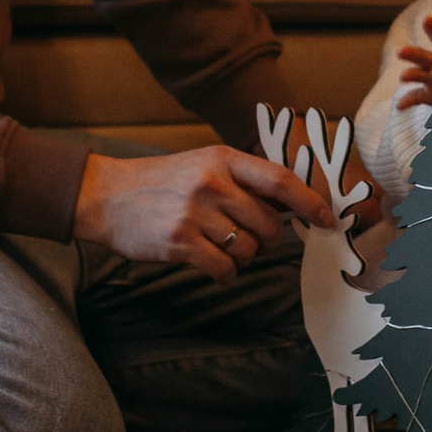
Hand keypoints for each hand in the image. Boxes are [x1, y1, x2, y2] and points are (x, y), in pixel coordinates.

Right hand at [73, 147, 331, 282]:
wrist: (105, 195)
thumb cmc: (161, 181)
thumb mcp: (203, 165)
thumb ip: (243, 181)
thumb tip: (290, 206)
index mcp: (222, 159)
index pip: (279, 180)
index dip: (309, 202)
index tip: (326, 220)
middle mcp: (211, 183)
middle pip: (269, 224)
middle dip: (269, 240)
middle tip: (251, 239)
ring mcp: (194, 214)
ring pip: (249, 250)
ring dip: (244, 257)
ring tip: (222, 247)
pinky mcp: (179, 243)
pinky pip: (224, 269)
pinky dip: (225, 272)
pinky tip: (210, 262)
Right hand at [396, 17, 431, 111]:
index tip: (426, 19)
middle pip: (425, 57)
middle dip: (414, 54)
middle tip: (401, 52)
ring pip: (418, 74)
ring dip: (410, 75)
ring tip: (403, 78)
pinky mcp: (429, 95)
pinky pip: (416, 97)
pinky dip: (408, 101)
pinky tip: (399, 106)